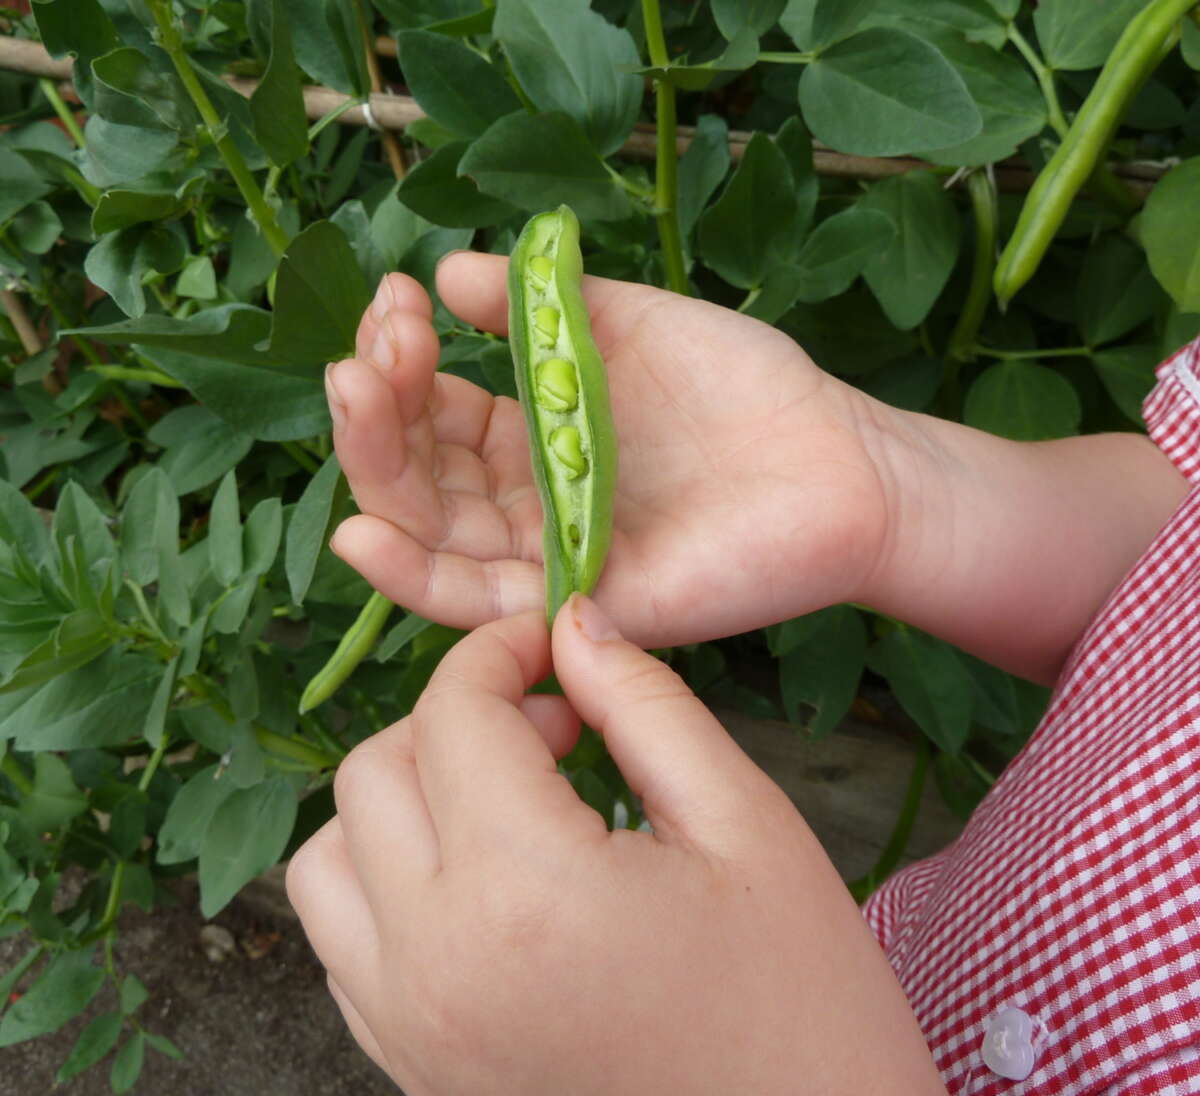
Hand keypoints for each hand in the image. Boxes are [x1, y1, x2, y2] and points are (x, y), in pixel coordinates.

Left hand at [286, 597, 945, 1094]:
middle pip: (373, 774)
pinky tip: (485, 878)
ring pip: (329, 861)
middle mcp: (435, 964)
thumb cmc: (802, 1004)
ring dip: (402, 800)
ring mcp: (411, 1031)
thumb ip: (646, 704)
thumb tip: (572, 626)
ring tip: (505, 798)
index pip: (454, 714)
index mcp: (523, 891)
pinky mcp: (414, 1073)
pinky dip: (387, 882)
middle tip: (552, 723)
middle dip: (454, 717)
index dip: (499, 652)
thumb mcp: (746, 824)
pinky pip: (346, 945)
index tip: (551, 643)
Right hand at [325, 252, 900, 645]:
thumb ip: (535, 306)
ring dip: (376, 469)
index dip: (401, 359)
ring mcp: (548, 557)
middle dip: (378, 408)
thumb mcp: (627, 323)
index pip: (433, 411)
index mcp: (532, 436)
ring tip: (354, 391)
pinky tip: (359, 533)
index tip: (397, 298)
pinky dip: (412, 577)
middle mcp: (526, 502)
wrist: (838, 458)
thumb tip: (445, 271)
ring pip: (430, 534)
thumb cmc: (743, 388)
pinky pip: (480, 606)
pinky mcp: (580, 605)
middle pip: (416, 473)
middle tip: (372, 348)